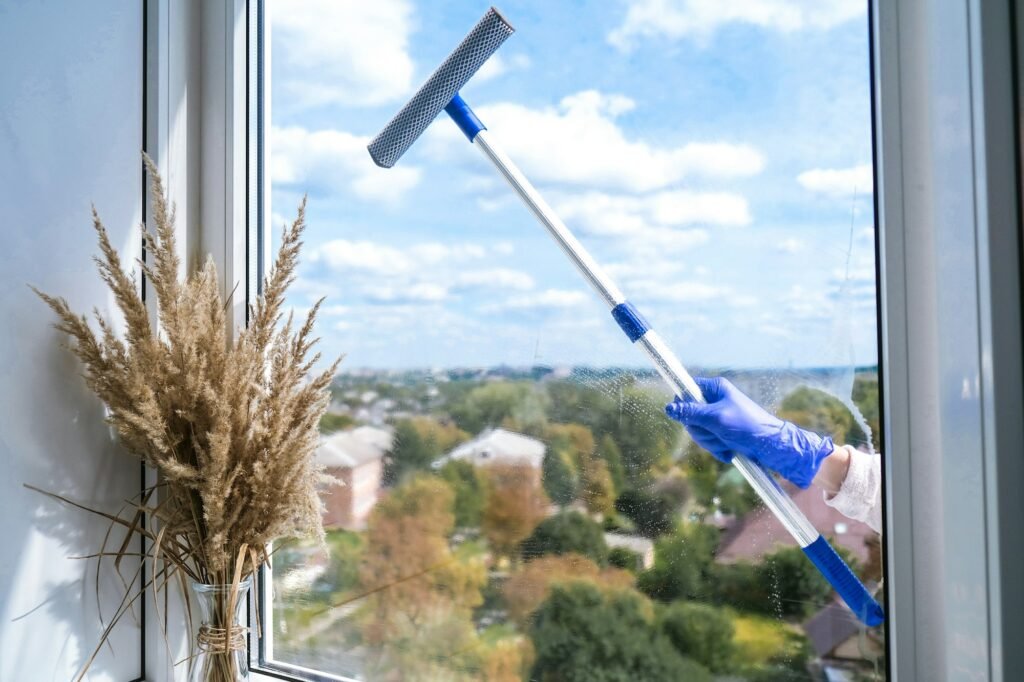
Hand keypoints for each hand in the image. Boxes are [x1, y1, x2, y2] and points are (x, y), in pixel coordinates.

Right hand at [665, 377, 833, 488]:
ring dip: (710, 441)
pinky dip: (716, 448)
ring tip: (726, 444)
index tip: (684, 416)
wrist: (772, 447)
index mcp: (716, 389)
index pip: (687, 389)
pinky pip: (708, 440)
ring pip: (698, 430)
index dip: (682, 403)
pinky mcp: (723, 432)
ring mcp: (719, 417)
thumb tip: (669, 408)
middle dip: (700, 430)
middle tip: (715, 433)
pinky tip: (729, 451)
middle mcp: (715, 401)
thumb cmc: (748, 427)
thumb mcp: (717, 419)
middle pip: (689, 414)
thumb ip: (691, 413)